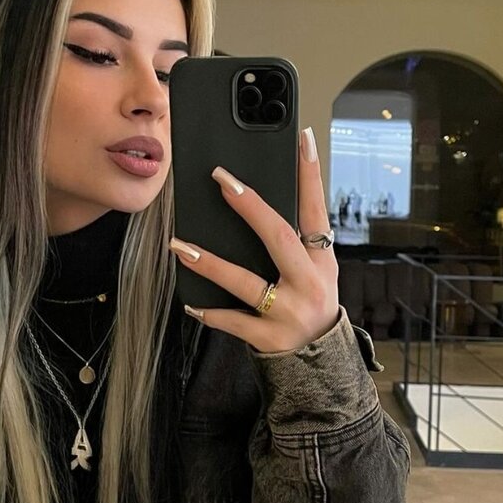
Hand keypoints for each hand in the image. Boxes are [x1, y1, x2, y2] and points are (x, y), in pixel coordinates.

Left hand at [169, 126, 338, 353]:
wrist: (321, 364)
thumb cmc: (310, 306)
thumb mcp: (316, 272)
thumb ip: (295, 243)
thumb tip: (254, 203)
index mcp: (322, 261)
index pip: (316, 210)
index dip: (310, 175)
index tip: (303, 139)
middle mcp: (309, 283)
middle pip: (279, 237)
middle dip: (250, 207)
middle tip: (223, 180)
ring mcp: (288, 312)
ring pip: (245, 282)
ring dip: (210, 263)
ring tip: (180, 245)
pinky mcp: (269, 338)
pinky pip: (233, 322)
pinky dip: (211, 312)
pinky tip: (191, 302)